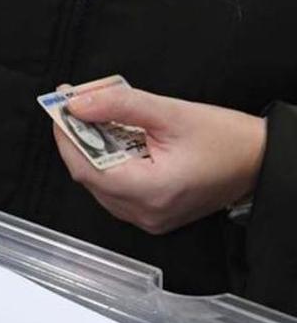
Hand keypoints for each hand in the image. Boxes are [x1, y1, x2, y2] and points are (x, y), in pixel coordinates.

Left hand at [53, 81, 265, 234]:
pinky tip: (114, 141)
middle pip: (90, 177)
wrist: (262, 161)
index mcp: (149, 191)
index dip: (67, 137)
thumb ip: (120, 106)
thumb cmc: (228, 140)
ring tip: (95, 119)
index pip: (85, 168)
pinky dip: (110, 165)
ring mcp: (148, 219)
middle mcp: (144, 213)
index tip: (60, 109)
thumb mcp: (171, 113)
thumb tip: (78, 103)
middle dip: (79, 139)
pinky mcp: (153, 215)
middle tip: (76, 106)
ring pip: (100, 185)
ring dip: (93, 152)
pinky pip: (117, 191)